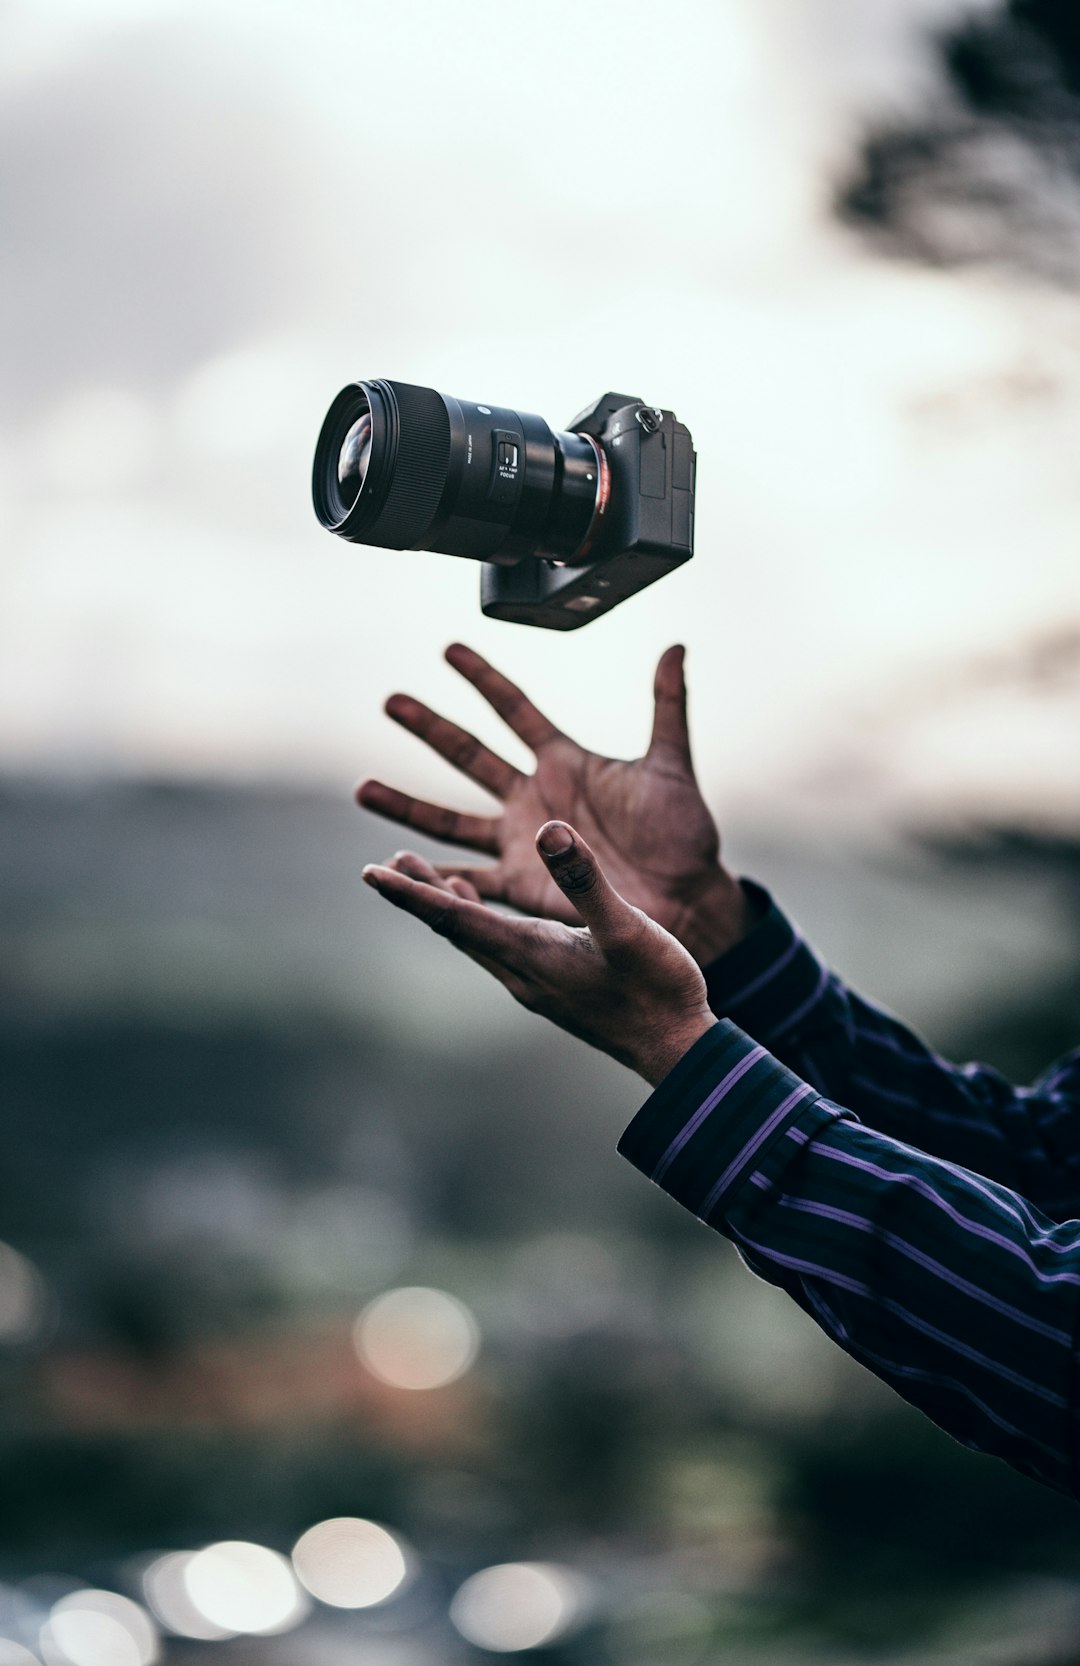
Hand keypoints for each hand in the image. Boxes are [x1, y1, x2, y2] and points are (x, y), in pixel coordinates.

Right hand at [357, 643, 755, 965]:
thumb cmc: (682, 835)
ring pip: (451, 820)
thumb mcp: (671, 766)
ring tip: (363, 788)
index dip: (483, 679)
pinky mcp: (522, 886)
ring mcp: (522, 842)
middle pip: (469, 756)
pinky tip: (397, 869)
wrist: (687, 899)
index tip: (448, 649)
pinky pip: (467, 882)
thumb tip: (674, 645)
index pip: (515, 710)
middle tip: (390, 701)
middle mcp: (534, 798)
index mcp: (566, 763)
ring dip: (407, 805)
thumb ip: (667, 706)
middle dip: (429, 729)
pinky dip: (433, 878)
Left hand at [362, 822, 716, 1087]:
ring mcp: (536, 983)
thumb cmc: (657, 990)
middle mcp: (522, 971)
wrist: (678, 1050)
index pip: (454, 918)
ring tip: (427, 875)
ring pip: (477, 938)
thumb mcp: (626, 927)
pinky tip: (491, 912)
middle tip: (386, 863)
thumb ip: (585, 880)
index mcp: (530, 953)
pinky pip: (501, 948)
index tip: (371, 872)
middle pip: (455, 927)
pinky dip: (483, 920)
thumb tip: (549, 830)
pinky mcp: (554, 987)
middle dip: (420, 893)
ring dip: (449, 906)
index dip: (411, 893)